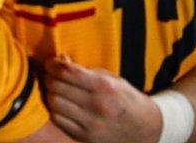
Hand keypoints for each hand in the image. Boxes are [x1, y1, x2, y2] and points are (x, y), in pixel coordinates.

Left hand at [44, 57, 161, 142]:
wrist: (146, 129)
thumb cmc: (124, 98)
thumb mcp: (111, 79)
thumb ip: (84, 70)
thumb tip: (60, 60)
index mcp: (104, 86)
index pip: (66, 72)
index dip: (52, 64)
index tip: (51, 63)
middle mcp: (97, 105)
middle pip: (55, 87)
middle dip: (49, 78)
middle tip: (51, 76)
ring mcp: (90, 123)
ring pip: (53, 103)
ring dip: (50, 94)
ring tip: (56, 91)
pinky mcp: (84, 136)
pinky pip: (57, 119)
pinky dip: (55, 110)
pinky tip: (61, 106)